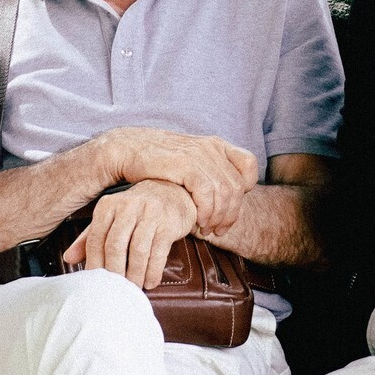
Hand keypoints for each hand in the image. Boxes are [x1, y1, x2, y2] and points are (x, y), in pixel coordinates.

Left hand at [64, 178, 196, 287]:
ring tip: (133, 288)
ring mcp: (150, 214)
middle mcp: (128, 206)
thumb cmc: (136, 210)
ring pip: (138, 251)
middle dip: (115, 272)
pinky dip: (153, 271)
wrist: (171, 193)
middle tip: (115, 290)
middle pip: (115, 246)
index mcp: (108, 205)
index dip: (95, 264)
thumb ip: (89, 237)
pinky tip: (150, 282)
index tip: (96, 282)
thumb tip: (68, 258)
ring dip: (135, 274)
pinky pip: (159, 253)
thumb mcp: (111, 218)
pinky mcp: (168, 224)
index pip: (96, 239)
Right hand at [101, 128, 258, 231]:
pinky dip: (207, 212)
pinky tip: (198, 222)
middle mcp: (211, 147)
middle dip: (231, 213)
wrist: (126, 149)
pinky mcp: (185, 164)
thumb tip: (229, 197)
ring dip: (219, 217)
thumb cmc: (156, 163)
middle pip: (238, 186)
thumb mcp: (189, 164)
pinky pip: (208, 194)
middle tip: (218, 230)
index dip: (245, 190)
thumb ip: (208, 174)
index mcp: (215, 144)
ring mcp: (200, 154)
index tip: (229, 208)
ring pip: (226, 193)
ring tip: (207, 230)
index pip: (248, 166)